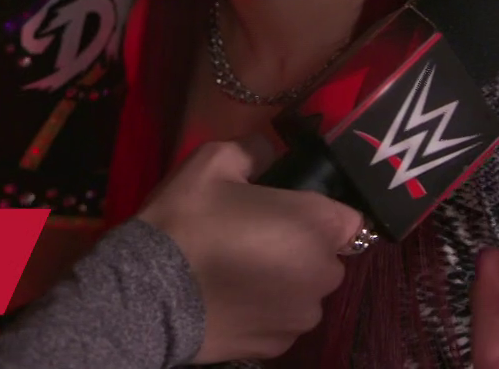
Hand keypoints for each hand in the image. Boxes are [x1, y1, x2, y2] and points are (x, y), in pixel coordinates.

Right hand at [137, 138, 363, 363]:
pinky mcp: (278, 347)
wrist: (148, 293)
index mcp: (316, 225)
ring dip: (286, 282)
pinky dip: (266, 311)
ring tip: (240, 272)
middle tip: (257, 237)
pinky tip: (231, 298)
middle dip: (303, 248)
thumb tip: (267, 151)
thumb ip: (254, 150)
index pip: (350, 218)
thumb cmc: (188, 220)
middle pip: (328, 257)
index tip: (288, 210)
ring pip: (306, 292)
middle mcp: (322, 275)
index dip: (321, 212)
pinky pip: (283, 321)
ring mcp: (301, 317)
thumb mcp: (215, 160)